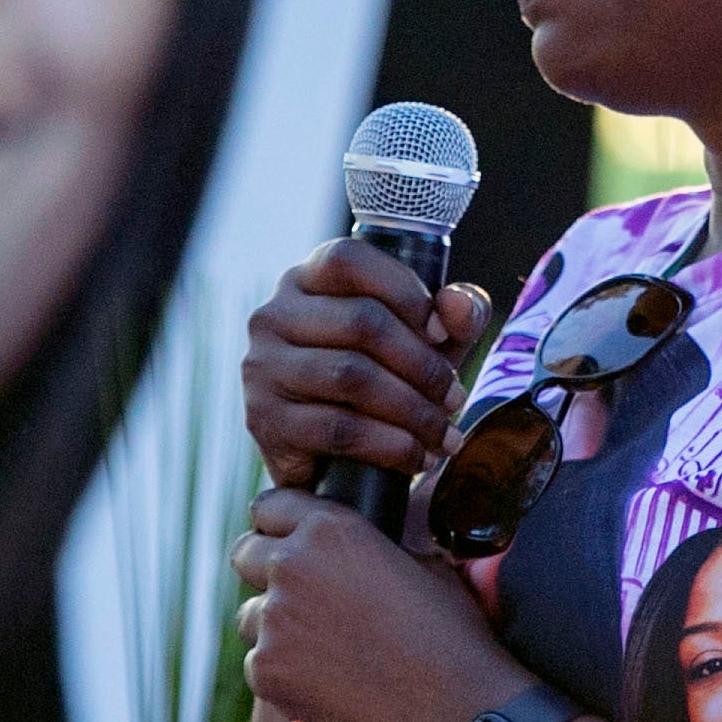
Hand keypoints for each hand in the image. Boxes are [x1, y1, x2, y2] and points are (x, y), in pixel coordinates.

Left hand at [230, 488, 532, 721]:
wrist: (454, 709)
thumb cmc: (450, 635)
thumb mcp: (422, 563)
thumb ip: (372, 545)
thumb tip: (359, 549)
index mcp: (330, 528)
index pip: (270, 507)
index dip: (280, 525)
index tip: (286, 541)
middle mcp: (291, 565)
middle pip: (245, 553)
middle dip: (264, 569)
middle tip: (298, 595)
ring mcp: (274, 620)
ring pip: (250, 614)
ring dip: (273, 625)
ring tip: (322, 648)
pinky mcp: (266, 671)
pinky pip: (259, 662)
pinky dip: (283, 672)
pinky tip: (326, 682)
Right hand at [240, 240, 491, 490]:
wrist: (333, 462)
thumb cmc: (385, 383)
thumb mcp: (427, 343)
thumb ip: (456, 314)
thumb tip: (458, 306)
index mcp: (307, 280)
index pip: (349, 259)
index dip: (404, 291)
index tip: (441, 333)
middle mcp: (274, 315)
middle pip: (362, 321)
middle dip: (422, 365)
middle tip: (455, 398)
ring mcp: (262, 367)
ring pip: (352, 376)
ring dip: (413, 410)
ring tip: (444, 434)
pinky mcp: (264, 419)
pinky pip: (339, 428)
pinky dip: (390, 446)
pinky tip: (416, 456)